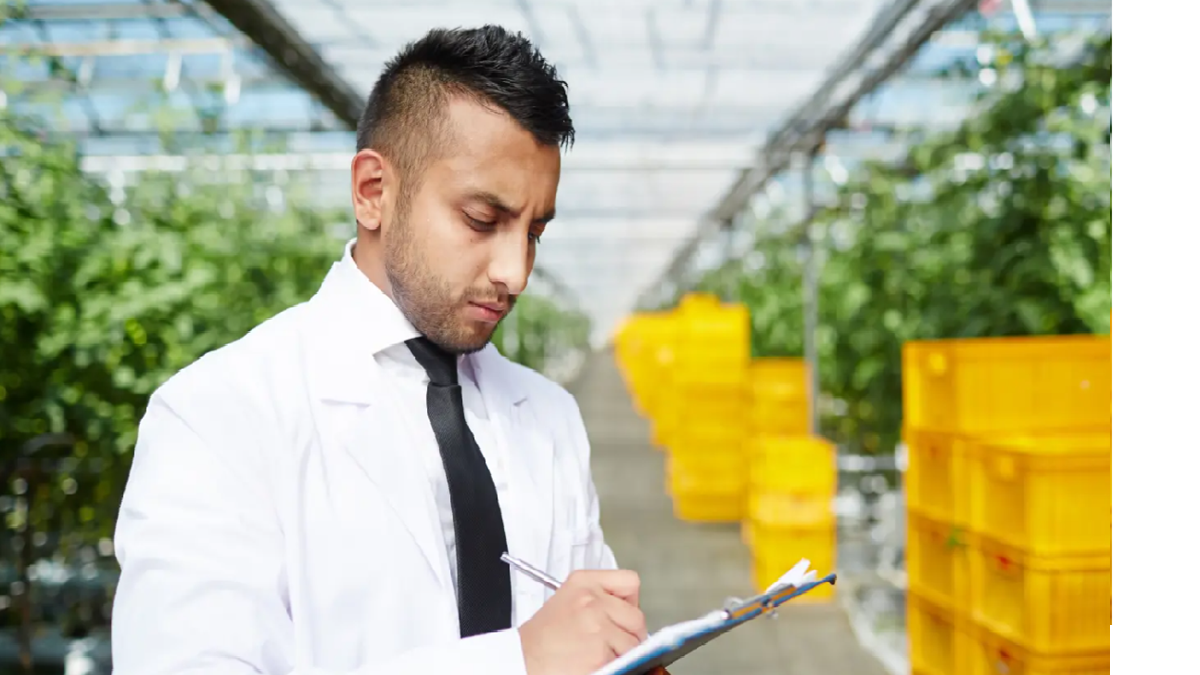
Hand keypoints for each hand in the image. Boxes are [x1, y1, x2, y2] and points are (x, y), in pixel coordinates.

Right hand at [518, 569, 647, 674]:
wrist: (523, 659)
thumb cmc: (544, 636)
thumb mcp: (568, 599)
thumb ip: (600, 597)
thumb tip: (631, 610)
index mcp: (584, 582)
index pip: (630, 582)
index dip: (630, 602)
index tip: (622, 615)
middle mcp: (592, 600)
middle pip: (637, 617)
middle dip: (629, 633)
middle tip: (611, 643)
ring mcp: (597, 627)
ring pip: (633, 643)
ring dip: (622, 652)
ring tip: (598, 654)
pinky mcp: (600, 654)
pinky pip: (625, 661)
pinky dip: (615, 666)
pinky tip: (595, 663)